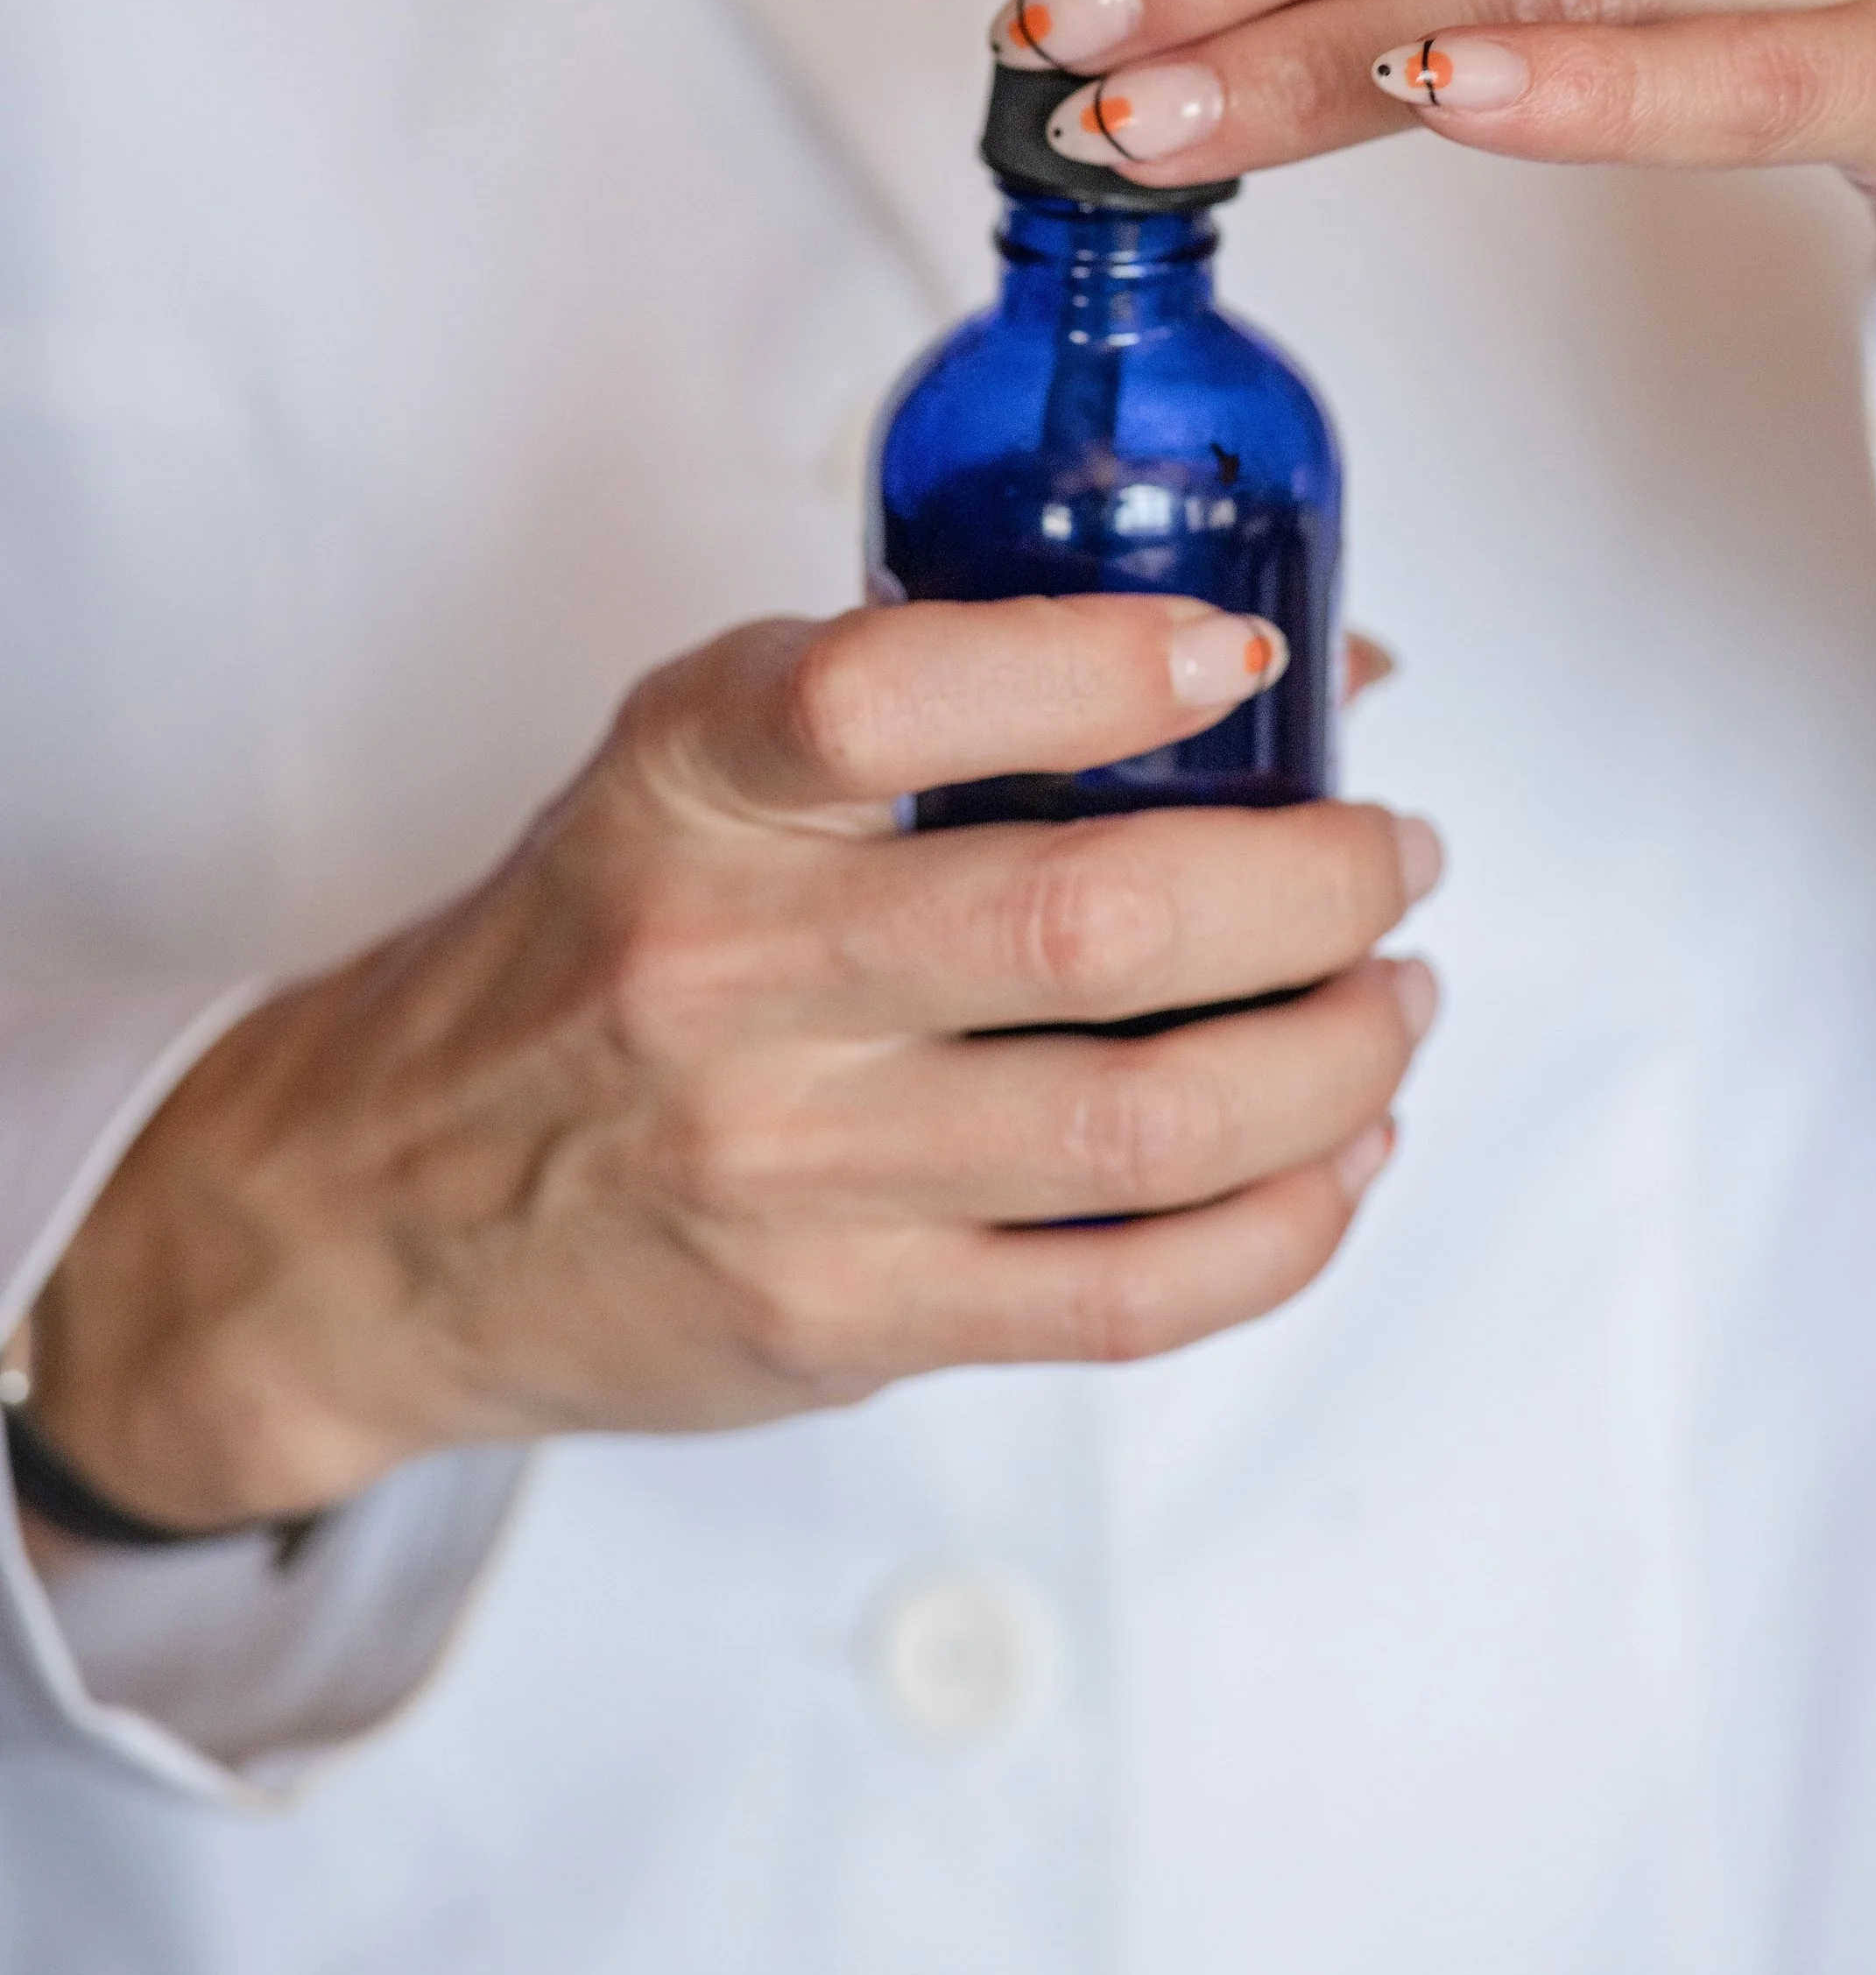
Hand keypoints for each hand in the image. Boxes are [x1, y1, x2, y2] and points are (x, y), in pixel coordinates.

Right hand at [24, 598, 1437, 1532]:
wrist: (382, 1207)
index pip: (888, 696)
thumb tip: (1300, 675)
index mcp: (690, 786)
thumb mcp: (706, 764)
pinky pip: (1125, 1292)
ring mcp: (786, 1166)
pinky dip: (1284, 1223)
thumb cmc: (596, 944)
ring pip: (1147, 1119)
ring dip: (1337, 1055)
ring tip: (1394, 996)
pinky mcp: (841, 1321)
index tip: (1246, 653)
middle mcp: (728, 971)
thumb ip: (958, 701)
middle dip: (1315, 882)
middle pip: (1088, 920)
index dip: (1098, 664)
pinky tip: (1337, 1153)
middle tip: (1395, 855)